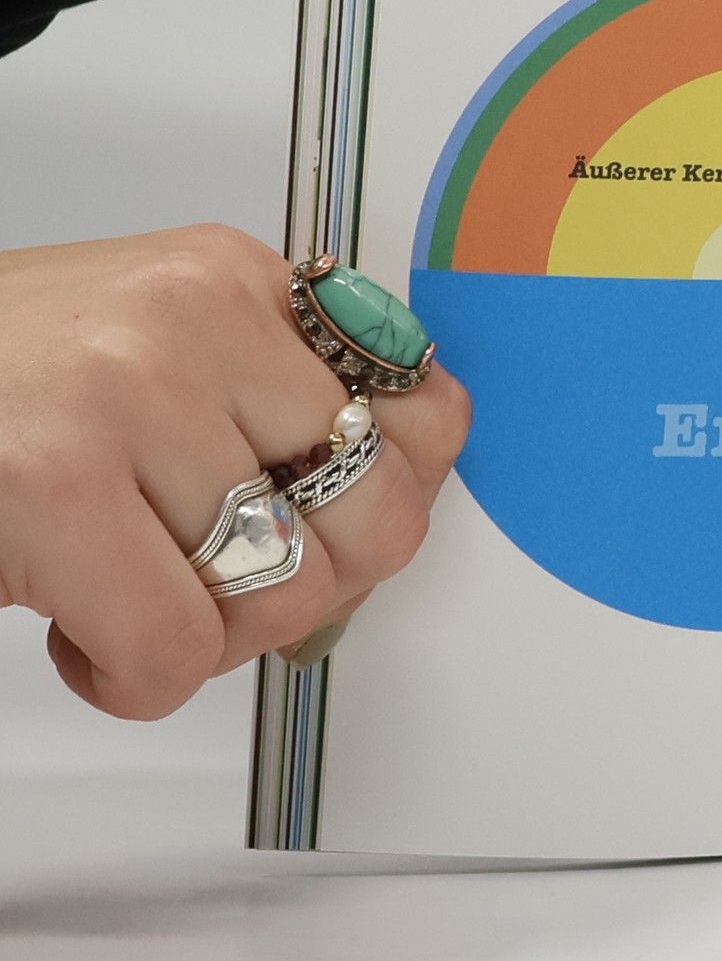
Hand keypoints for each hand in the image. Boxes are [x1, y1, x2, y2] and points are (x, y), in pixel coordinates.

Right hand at [0, 226, 469, 718]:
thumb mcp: (157, 354)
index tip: (340, 533)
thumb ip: (275, 398)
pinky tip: (83, 639)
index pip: (426, 406)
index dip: (394, 502)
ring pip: (285, 591)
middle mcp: (198, 317)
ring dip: (212, 640)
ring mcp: (129, 390)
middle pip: (379, 512)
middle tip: (231, 589)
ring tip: (137, 601)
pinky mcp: (56, 480)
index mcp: (235, 281)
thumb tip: (406, 480)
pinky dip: (135, 680)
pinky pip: (175, 645)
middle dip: (317, 587)